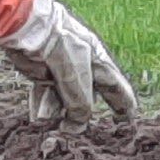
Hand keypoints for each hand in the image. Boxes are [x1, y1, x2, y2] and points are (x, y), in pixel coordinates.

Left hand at [0, 0, 137, 125]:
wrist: (31, 28)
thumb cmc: (61, 47)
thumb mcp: (77, 80)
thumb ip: (81, 105)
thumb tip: (76, 125)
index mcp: (99, 63)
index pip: (117, 88)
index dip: (124, 104)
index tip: (128, 120)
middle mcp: (83, 66)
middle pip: (87, 98)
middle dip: (81, 116)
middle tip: (76, 130)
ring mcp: (62, 69)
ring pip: (63, 100)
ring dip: (57, 114)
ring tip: (53, 127)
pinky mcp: (43, 72)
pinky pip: (45, 95)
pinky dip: (43, 107)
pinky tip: (39, 117)